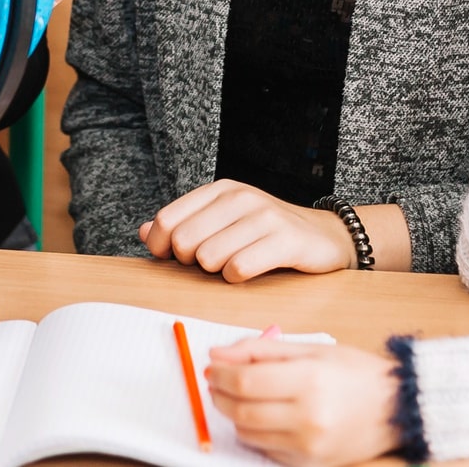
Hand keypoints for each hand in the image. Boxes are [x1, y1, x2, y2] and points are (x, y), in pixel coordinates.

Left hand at [138, 180, 352, 281]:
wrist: (325, 237)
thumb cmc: (265, 234)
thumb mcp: (223, 222)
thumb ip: (183, 226)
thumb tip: (143, 232)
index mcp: (219, 190)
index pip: (166, 220)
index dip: (161, 247)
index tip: (174, 259)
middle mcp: (239, 196)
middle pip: (184, 242)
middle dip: (192, 262)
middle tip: (213, 262)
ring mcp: (264, 216)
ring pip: (210, 258)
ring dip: (218, 272)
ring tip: (236, 265)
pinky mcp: (285, 239)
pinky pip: (239, 268)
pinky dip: (238, 278)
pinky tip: (250, 272)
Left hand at [206, 338, 398, 465]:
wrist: (397, 408)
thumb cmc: (356, 373)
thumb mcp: (311, 349)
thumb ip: (261, 350)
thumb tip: (217, 355)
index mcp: (310, 381)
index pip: (245, 381)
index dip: (220, 374)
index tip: (212, 366)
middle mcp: (309, 417)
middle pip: (241, 411)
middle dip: (219, 395)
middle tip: (217, 380)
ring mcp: (309, 445)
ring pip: (248, 433)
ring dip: (233, 414)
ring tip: (241, 395)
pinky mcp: (309, 463)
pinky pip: (266, 448)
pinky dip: (255, 431)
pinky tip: (265, 414)